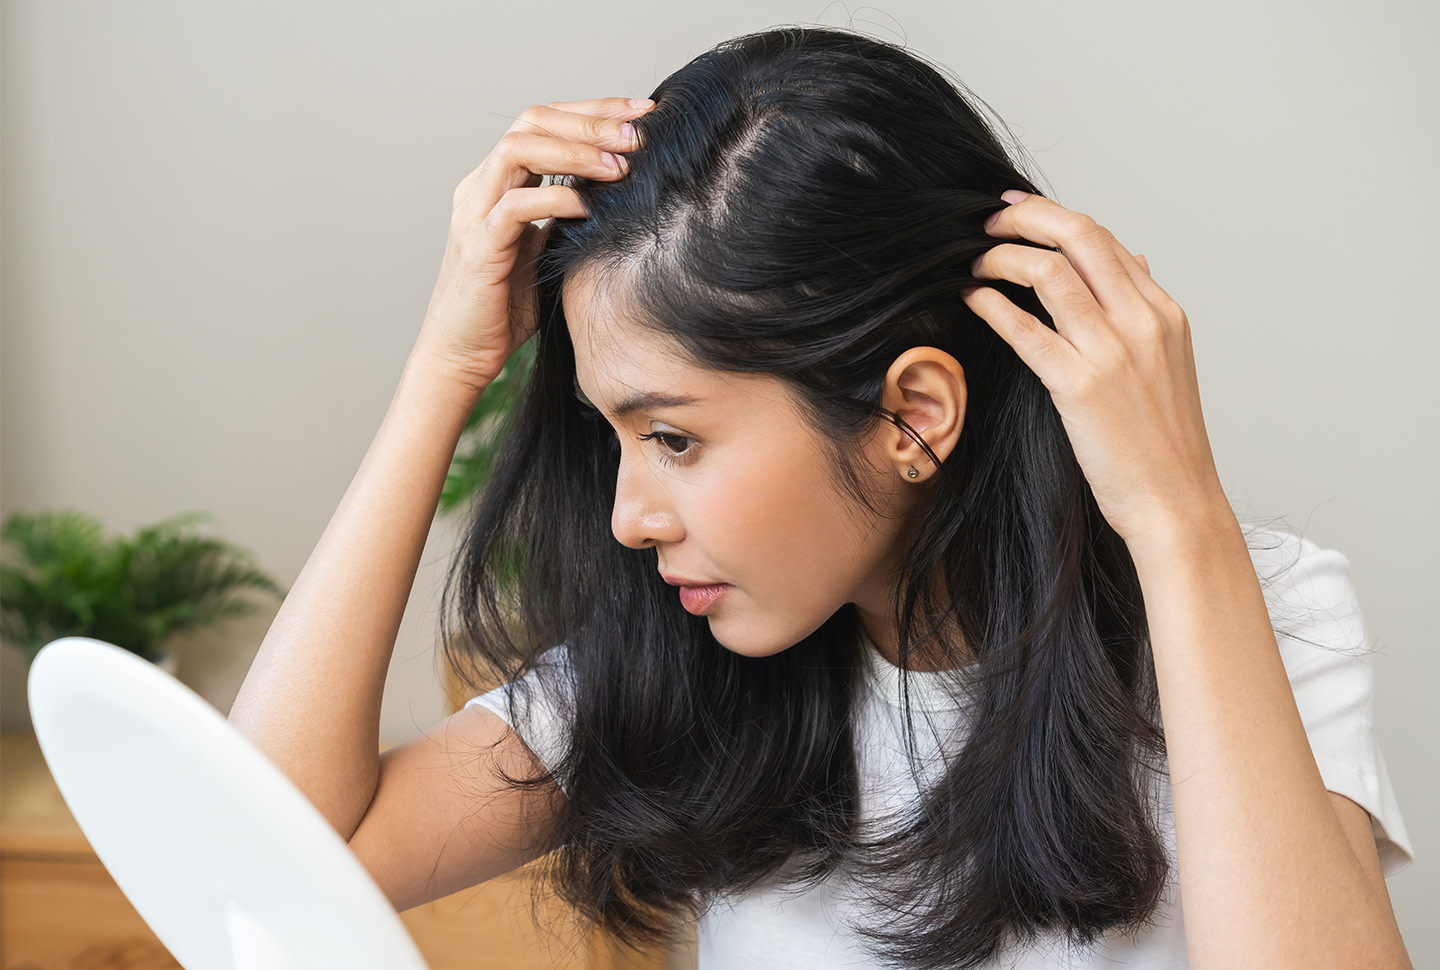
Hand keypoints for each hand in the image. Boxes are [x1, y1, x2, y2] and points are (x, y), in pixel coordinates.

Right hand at [410, 97, 654, 394]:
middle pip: (532, 121)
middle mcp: (481, 186)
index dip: (593, 111)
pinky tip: (589, 207)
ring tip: (621, 165)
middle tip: (639, 131)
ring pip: (519, 149)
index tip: (642, 112)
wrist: (461, 356)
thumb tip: (620, 193)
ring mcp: (474, 213)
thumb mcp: (546, 251)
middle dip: (590, 120)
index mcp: (497, 182)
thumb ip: (568, 218)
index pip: (543, 122)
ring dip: (575, 151)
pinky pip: (515, 205)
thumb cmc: (506, 309)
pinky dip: (556, 198)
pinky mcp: (479, 246)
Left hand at [962, 191, 1228, 544]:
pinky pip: (1027, 330)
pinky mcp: (1081, 386)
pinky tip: (972, 299)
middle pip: (1079, 236)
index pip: (1104, 240)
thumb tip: (1131, 258)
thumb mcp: (1169, 362)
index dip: (1054, 216)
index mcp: (1163, 312)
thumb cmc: (1165, 443)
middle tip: (990, 222)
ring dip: (1003, 256)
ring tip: (975, 262)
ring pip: (1050, 272)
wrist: (1177, 502)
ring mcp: (1113, 352)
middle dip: (1027, 217)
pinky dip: (993, 306)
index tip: (1018, 209)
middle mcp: (1142, 321)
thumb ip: (1144, 308)